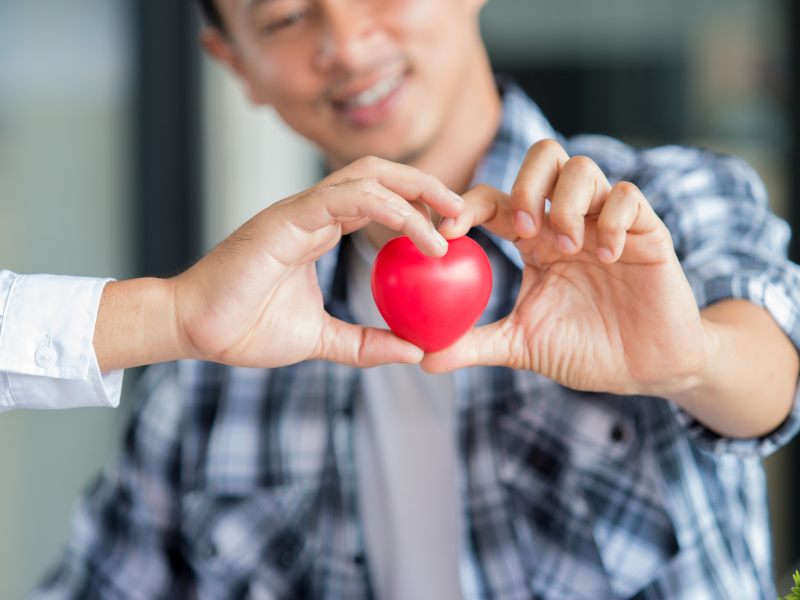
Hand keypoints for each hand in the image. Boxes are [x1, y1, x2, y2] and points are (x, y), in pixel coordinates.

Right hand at [95, 156, 463, 370]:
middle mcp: (313, 211)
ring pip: (369, 176)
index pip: (379, 200)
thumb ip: (366, 342)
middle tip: (464, 211)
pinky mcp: (287, 217)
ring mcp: (300, 209)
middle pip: (381, 175)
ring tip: (451, 219)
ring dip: (417, 191)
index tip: (452, 233)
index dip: (418, 207)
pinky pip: (347, 197)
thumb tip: (414, 349)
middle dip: (427, 186)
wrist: (194, 329)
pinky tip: (419, 233)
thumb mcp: (321, 339)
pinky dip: (390, 209)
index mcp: (320, 229)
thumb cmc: (246, 328)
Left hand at [423, 139, 708, 396]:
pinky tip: (608, 256)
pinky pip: (629, 196)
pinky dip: (613, 219)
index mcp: (534, 241)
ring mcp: (607, 221)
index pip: (495, 199)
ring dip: (567, 205)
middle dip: (525, 185)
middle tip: (524, 232)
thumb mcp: (521, 345)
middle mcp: (568, 221)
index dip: (466, 205)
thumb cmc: (584, 349)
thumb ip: (474, 344)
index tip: (447, 232)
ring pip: (582, 168)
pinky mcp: (647, 231)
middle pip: (543, 156)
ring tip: (569, 249)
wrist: (645, 367)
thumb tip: (423, 358)